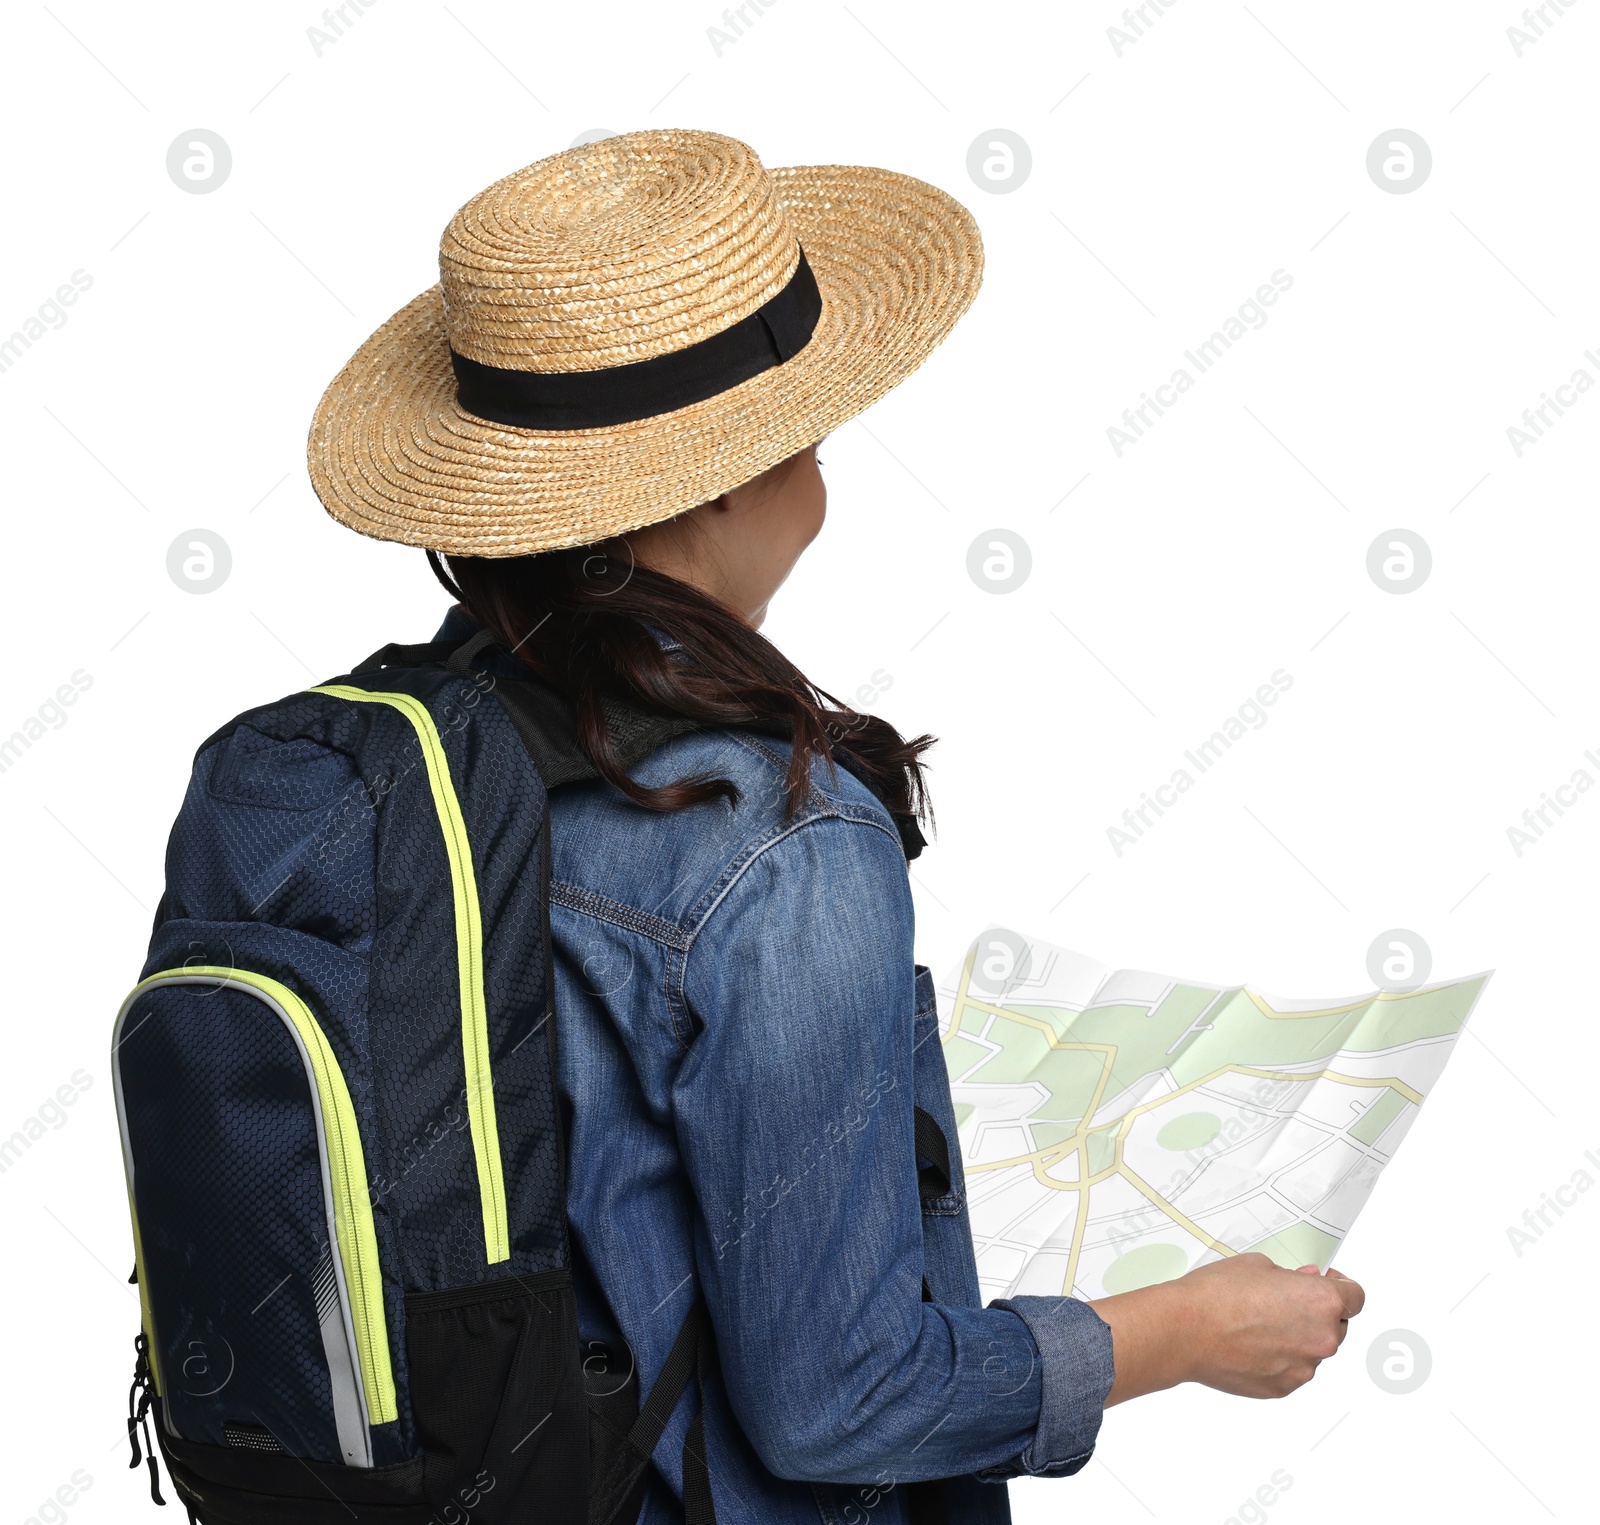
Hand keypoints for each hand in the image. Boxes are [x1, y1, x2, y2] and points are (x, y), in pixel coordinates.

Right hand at [1088, 1253, 1364, 1405]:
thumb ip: (1291, 1277)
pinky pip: (1293, 1369)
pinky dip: (1281, 1358)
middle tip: (1285, 1301)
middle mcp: (1321, 1338)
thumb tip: (1304, 1283)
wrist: (1184, 1330)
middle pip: (1337, 1325)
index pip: (1356, 1296)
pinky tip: (1252, 1343)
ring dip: (1298, 1337)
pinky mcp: (1284, 1387)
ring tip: (1259, 1323)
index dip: (1342, 1286)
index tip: (1330, 1282)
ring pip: (1312, 1349)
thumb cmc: (1215, 1296)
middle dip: (1317, 1313)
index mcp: (1321, 1302)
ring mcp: (1304, 1368)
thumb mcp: (1257, 1265)